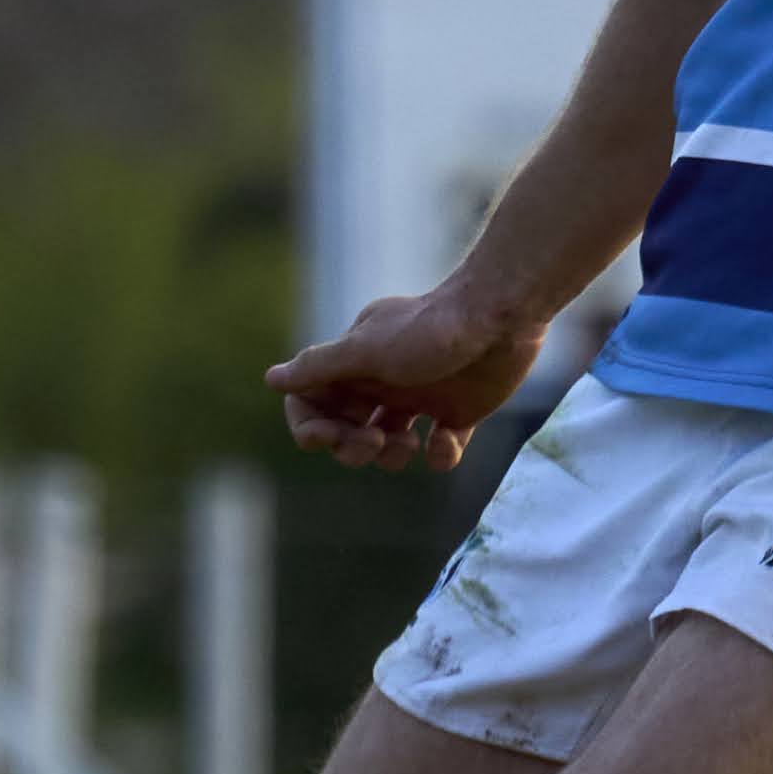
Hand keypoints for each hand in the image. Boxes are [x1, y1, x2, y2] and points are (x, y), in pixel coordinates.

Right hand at [265, 283, 546, 472]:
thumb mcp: (367, 350)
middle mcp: (384, 380)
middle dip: (351, 447)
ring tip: (408, 441)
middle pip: (348, 429)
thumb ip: (320, 367)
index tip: (325, 437)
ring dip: (393, 456)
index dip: (311, 425)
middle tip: (374, 442)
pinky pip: (440, 448)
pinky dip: (440, 455)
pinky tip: (446, 441)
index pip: (313, 401)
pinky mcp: (459, 411)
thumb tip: (272, 379)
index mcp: (356, 362)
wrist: (501, 317)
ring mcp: (421, 396)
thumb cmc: (430, 330)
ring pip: (390, 444)